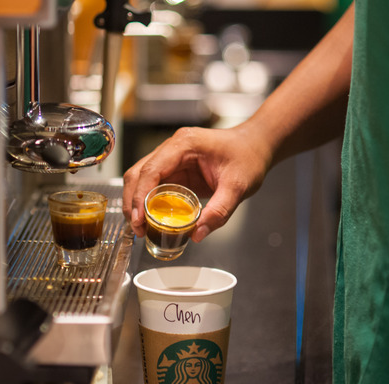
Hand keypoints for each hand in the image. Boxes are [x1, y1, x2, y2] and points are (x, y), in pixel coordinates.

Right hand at [122, 125, 271, 241]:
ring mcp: (172, 157)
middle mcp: (173, 148)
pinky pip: (154, 184)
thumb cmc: (248, 157)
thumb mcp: (238, 186)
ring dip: (137, 202)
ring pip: (141, 178)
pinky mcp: (175, 168)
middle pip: (138, 173)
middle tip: (138, 228)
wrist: (255, 146)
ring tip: (141, 227)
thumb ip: (219, 211)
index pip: (151, 170)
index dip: (140, 196)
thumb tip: (197, 234)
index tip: (139, 219)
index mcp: (184, 145)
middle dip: (133, 202)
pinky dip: (148, 201)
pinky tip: (151, 218)